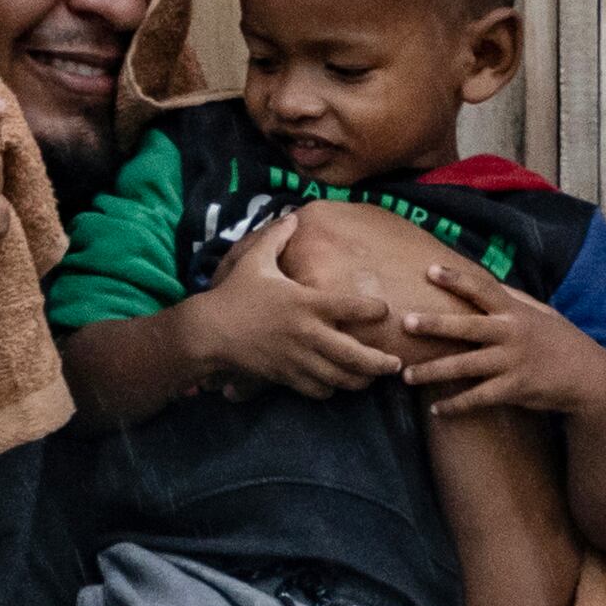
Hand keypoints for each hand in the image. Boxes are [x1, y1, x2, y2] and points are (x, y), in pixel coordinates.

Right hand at [181, 208, 404, 396]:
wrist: (210, 331)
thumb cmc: (236, 293)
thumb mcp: (255, 260)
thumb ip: (277, 237)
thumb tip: (293, 215)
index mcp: (306, 302)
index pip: (351, 307)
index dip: (374, 310)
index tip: (385, 310)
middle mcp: (307, 333)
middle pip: (354, 355)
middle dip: (380, 363)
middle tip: (396, 364)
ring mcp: (298, 359)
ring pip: (340, 378)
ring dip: (360, 380)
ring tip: (372, 377)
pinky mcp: (286, 376)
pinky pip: (317, 390)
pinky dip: (331, 389)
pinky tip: (337, 383)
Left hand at [394, 258, 605, 421]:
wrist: (588, 376)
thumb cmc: (559, 340)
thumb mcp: (541, 312)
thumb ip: (513, 298)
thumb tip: (486, 280)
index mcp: (515, 311)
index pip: (483, 289)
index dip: (456, 279)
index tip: (430, 270)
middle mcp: (511, 334)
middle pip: (467, 327)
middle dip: (435, 324)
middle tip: (406, 322)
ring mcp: (512, 362)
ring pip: (466, 367)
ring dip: (433, 371)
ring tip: (406, 375)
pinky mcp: (515, 389)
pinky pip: (479, 398)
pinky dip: (456, 405)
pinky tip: (436, 409)